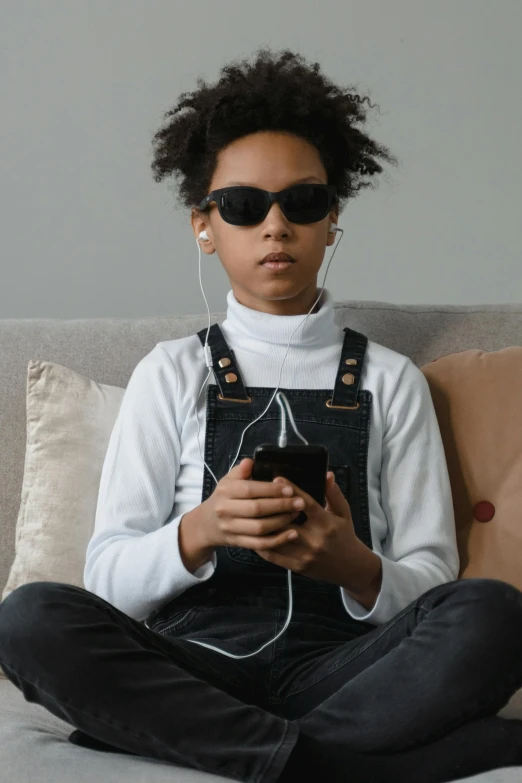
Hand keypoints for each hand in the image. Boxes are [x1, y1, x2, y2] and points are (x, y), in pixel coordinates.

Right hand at [197, 458, 304, 550]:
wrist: (207, 524)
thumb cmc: (224, 498)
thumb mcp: (228, 480)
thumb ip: (241, 471)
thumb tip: (250, 462)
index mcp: (225, 491)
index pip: (250, 489)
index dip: (271, 490)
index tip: (289, 489)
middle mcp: (225, 510)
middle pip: (256, 509)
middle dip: (281, 506)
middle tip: (299, 502)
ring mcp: (231, 528)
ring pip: (259, 528)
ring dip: (281, 522)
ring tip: (296, 514)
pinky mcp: (238, 543)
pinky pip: (260, 544)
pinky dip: (277, 540)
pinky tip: (292, 534)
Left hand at [253, 471, 360, 585]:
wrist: (350, 568)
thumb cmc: (344, 536)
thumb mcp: (343, 513)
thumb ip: (333, 493)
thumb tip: (327, 474)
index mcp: (326, 523)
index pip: (306, 504)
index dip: (291, 490)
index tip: (277, 479)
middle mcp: (315, 539)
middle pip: (287, 521)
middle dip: (271, 508)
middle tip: (256, 495)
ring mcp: (305, 555)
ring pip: (277, 539)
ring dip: (262, 526)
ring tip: (250, 514)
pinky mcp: (297, 566)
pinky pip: (274, 556)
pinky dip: (262, 544)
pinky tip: (253, 534)